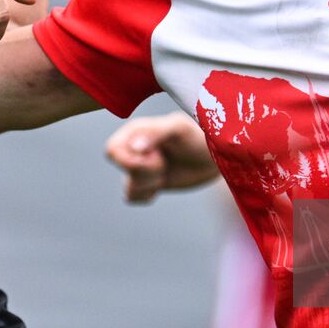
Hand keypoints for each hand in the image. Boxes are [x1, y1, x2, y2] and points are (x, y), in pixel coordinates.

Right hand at [104, 112, 219, 202]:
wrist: (216, 157)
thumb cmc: (199, 136)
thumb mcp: (179, 130)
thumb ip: (155, 134)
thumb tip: (133, 147)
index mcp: (135, 130)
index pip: (112, 150)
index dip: (131, 159)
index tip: (156, 155)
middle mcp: (133, 148)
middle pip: (122, 169)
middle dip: (145, 172)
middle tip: (164, 163)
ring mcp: (139, 167)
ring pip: (128, 187)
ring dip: (150, 184)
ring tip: (166, 171)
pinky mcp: (146, 183)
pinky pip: (133, 198)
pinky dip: (148, 195)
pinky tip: (163, 183)